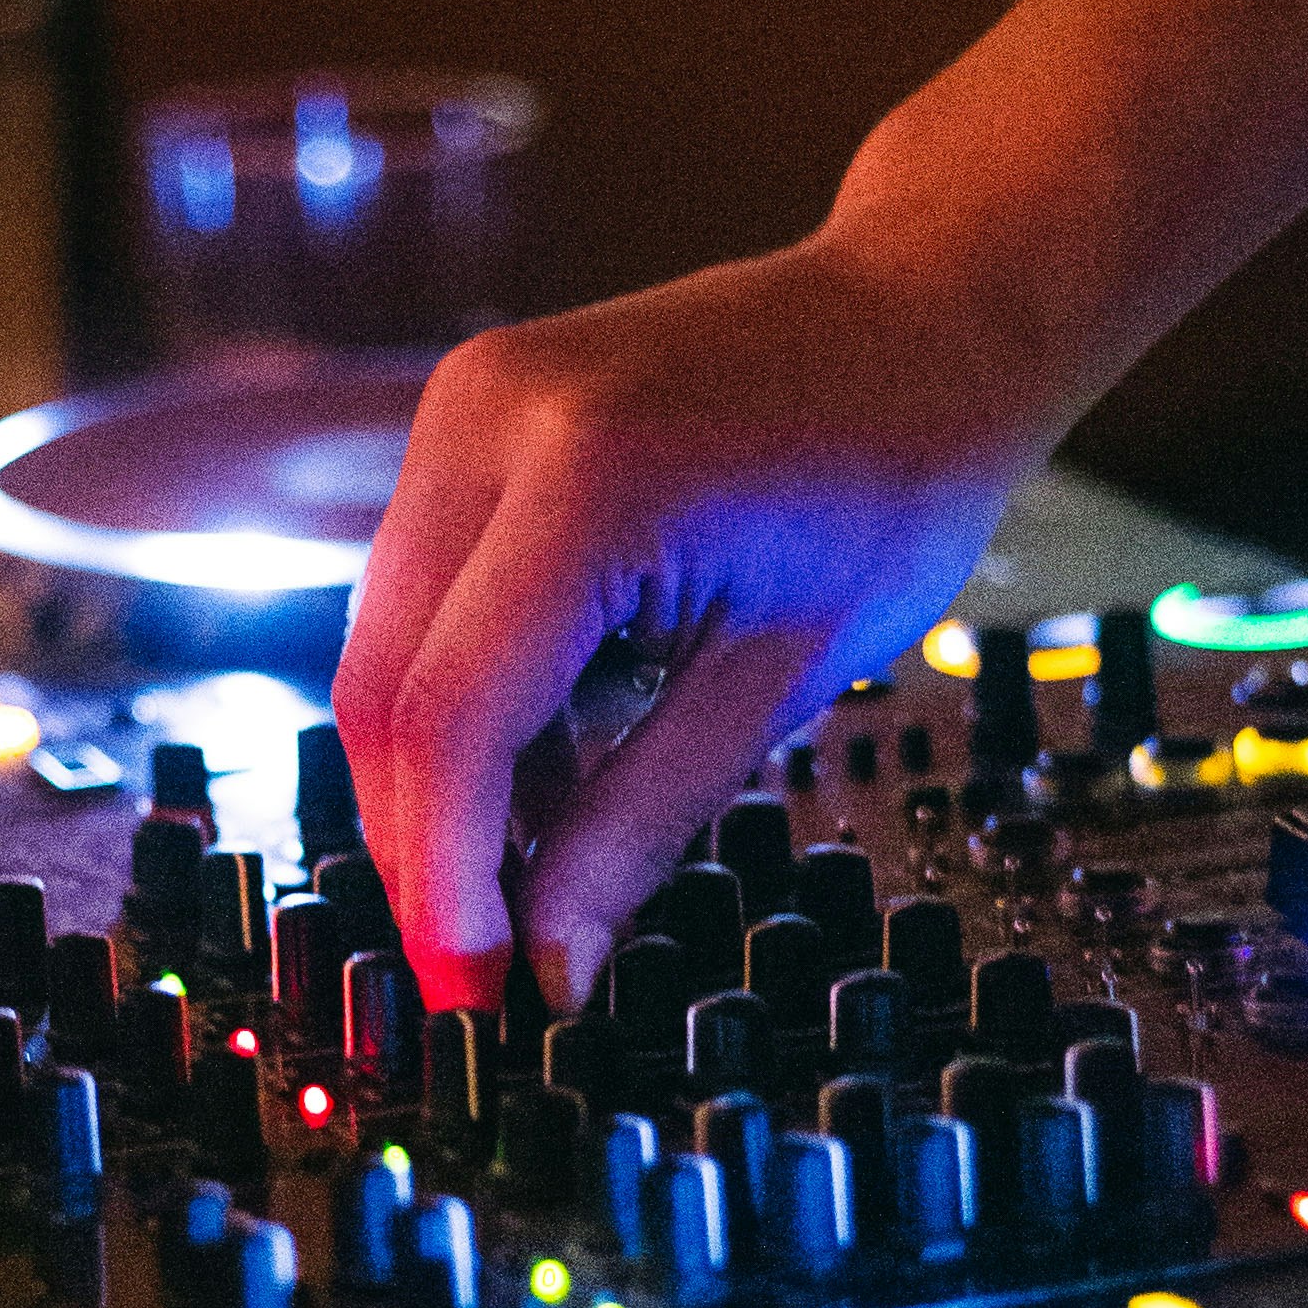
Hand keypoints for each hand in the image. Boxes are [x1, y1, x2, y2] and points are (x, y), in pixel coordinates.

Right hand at [335, 225, 1043, 1017]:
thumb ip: (643, 824)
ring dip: (441, 780)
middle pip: (384, 692)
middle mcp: (489, 420)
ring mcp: (460, 404)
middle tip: (487, 967)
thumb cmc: (896, 475)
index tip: (472, 996)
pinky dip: (465, 699)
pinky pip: (419, 595)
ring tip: (543, 864)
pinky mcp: (463, 416)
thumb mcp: (784, 676)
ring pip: (382, 651)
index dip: (445, 882)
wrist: (925, 311)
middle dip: (424, 847)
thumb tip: (550, 965)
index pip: (452, 723)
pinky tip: (552, 761)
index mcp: (587, 478)